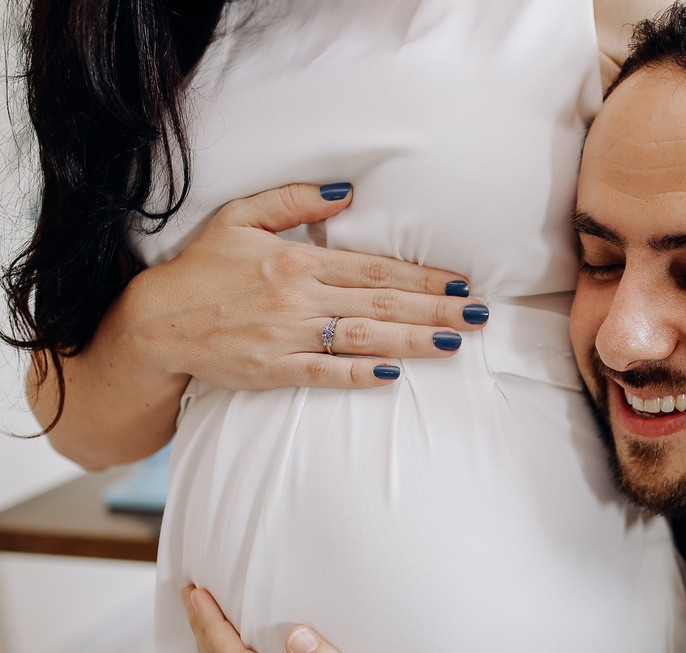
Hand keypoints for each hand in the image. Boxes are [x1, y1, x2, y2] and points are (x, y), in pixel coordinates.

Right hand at [129, 183, 485, 390]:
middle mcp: (298, 297)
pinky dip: (358, 374)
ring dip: (413, 340)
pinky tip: (393, 376)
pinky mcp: (273, 369)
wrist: (154, 324)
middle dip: (436, 308)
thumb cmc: (202, 270)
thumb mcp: (240, 219)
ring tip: (454, 343)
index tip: (461, 283)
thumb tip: (346, 191)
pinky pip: (324, 372)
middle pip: (382, 302)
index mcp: (297, 261)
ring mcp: (287, 335)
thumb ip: (294, 201)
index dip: (422, 276)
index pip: (375, 268)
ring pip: (363, 336)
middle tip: (479, 315)